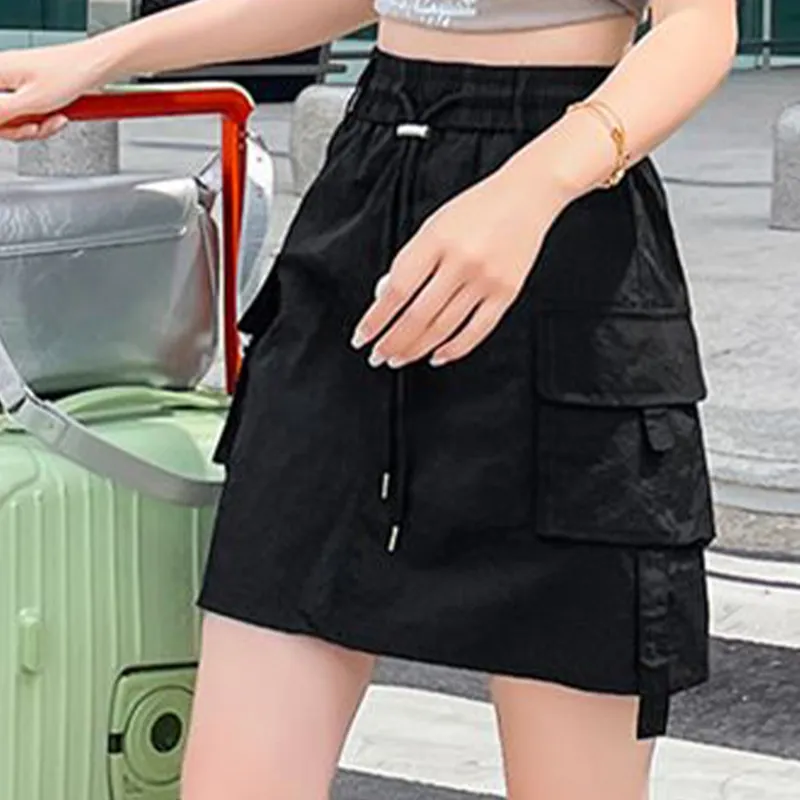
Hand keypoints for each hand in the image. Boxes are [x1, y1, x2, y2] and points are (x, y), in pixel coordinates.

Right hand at [0, 43, 108, 140]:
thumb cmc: (68, 75)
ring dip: (38, 126)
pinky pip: (32, 114)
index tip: (18, 129)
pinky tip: (58, 117)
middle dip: (21, 128)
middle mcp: (3, 76)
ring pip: (18, 118)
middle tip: (37, 128)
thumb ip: (2, 112)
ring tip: (54, 119)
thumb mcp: (30, 102)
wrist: (94, 66)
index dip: (2, 125)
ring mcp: (18, 84)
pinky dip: (45, 121)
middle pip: (1, 116)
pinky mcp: (33, 90)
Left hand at [351, 168, 567, 368]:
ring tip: (400, 358)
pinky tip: (437, 355)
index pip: (397, 291)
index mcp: (436, 240)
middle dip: (392, 342)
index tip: (362, 337)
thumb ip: (410, 260)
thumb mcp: (433, 225)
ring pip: (443, 328)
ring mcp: (485, 279)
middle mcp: (460, 261)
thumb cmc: (476, 208)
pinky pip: (476, 331)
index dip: (376, 320)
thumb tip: (385, 298)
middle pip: (417, 315)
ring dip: (416, 349)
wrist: (528, 194)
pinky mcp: (506, 293)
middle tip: (378, 356)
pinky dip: (454, 349)